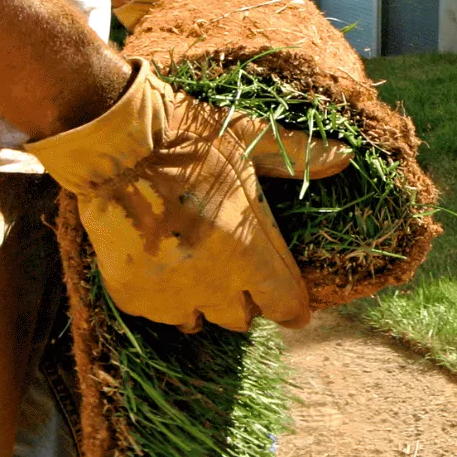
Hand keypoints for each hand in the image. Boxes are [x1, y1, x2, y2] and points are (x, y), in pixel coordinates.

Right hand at [29, 62, 351, 329]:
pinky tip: (161, 265)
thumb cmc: (185, 136)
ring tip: (195, 268)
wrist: (110, 141)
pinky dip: (164, 298)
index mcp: (248, 248)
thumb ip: (297, 155)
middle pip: (242, 318)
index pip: (285, 306)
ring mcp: (169, 291)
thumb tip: (346, 157)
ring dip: (203, 302)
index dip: (291, 305)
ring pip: (198, 320)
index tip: (291, 302)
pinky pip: (159, 314)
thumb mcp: (247, 138)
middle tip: (234, 267)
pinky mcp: (131, 294)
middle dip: (244, 298)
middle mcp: (211, 280)